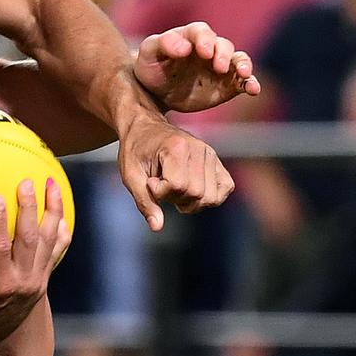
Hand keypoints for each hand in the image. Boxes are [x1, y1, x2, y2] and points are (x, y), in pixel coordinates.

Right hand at [0, 178, 69, 348]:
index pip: (0, 248)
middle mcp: (23, 281)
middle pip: (31, 240)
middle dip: (30, 209)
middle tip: (26, 182)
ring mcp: (38, 279)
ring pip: (50, 241)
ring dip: (53, 212)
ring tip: (52, 184)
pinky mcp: (44, 277)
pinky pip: (58, 250)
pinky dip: (62, 229)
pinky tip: (60, 210)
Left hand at [118, 109, 234, 230]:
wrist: (144, 127)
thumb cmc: (135, 151)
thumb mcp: (130, 175)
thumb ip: (144, 201)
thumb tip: (157, 227)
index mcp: (176, 147)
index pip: (178, 185)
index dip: (161, 192)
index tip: (150, 182)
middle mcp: (199, 148)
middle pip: (196, 194)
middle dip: (175, 198)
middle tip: (161, 186)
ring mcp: (211, 153)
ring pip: (211, 196)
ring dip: (191, 201)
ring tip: (174, 188)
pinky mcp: (216, 160)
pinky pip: (225, 188)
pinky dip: (210, 197)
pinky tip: (190, 190)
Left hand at [135, 21, 260, 111]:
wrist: (157, 91)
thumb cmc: (152, 66)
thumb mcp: (148, 54)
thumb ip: (162, 44)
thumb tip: (184, 47)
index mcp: (189, 37)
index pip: (201, 32)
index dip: (204, 40)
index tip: (204, 52)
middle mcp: (210, 48)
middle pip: (223, 45)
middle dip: (223, 54)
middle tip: (219, 67)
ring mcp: (221, 66)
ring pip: (239, 60)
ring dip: (244, 65)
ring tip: (244, 74)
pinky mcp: (228, 84)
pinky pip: (244, 81)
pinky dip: (251, 83)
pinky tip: (253, 89)